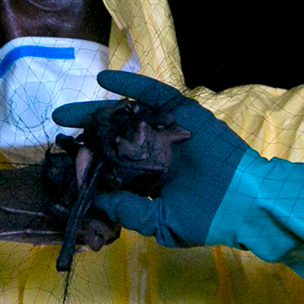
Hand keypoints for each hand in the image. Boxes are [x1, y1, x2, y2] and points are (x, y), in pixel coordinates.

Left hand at [52, 71, 251, 247]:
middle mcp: (156, 153)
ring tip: (66, 111)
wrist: (246, 203)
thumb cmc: (207, 219)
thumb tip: (96, 200)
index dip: (89, 165)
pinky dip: (129, 86)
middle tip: (58, 127)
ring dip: (96, 111)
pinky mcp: (183, 113)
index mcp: (151, 180)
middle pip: (113, 139)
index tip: (65, 164)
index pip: (112, 168)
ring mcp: (168, 131)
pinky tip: (103, 80)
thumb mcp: (160, 223)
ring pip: (126, 117)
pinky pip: (152, 95)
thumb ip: (128, 210)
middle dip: (86, 134)